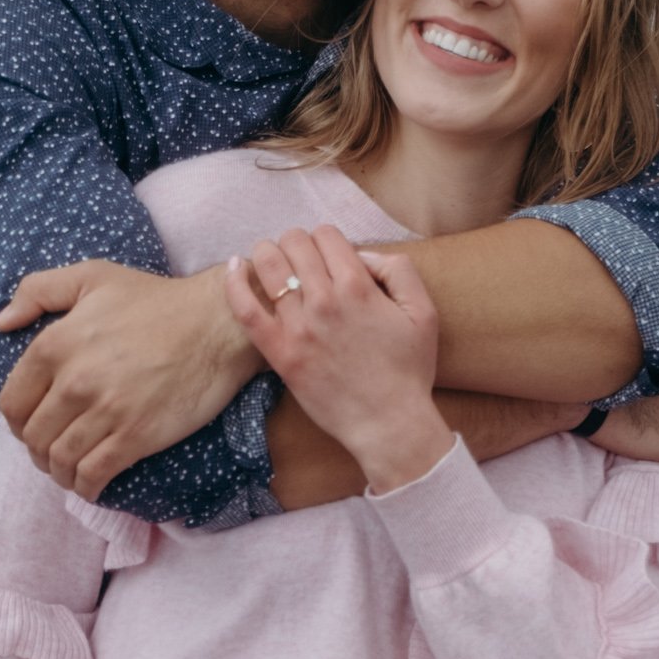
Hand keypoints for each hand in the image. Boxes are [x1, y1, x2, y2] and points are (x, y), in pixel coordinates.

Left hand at [0, 262, 260, 498]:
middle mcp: (74, 381)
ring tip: (69, 470)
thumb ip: (38, 291)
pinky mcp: (136, 436)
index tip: (32, 425)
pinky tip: (90, 485)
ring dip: (60, 473)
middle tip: (52, 451)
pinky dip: (85, 486)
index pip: (13, 402)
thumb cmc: (155, 299)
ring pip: (60, 460)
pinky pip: (94, 474)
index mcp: (55, 344)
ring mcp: (105, 412)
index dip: (17, 421)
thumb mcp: (92, 277)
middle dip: (37, 450)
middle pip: (34, 437)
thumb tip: (1, 323)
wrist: (215, 324)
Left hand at [225, 226, 452, 492]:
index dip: (326, 239)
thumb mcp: (423, 312)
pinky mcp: (279, 352)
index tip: (328, 255)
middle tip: (301, 260)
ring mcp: (298, 327)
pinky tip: (234, 267)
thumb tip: (362, 255)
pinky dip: (234, 283)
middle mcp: (324, 301)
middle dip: (296, 242)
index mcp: (358, 288)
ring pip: (268, 265)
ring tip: (271, 260)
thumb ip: (398, 270)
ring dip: (267, 254)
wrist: (389, 424)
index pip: (326, 234)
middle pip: (294, 243)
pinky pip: (245, 309)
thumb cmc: (409, 371)